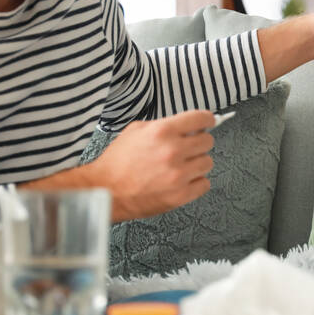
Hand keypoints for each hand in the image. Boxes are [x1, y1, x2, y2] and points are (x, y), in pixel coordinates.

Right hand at [86, 110, 215, 221]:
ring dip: (197, 164)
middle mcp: (172, 151)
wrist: (104, 190)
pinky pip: (204, 184)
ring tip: (182, 167)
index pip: (200, 119)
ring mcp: (178, 175)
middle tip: (189, 148)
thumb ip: (163, 126)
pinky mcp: (180, 195)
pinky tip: (183, 181)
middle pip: (208, 142)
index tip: (208, 123)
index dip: (207, 120)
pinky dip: (196, 183)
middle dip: (200, 143)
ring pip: (208, 163)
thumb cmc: (117, 162)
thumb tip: (187, 126)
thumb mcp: (136, 131)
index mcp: (162, 131)